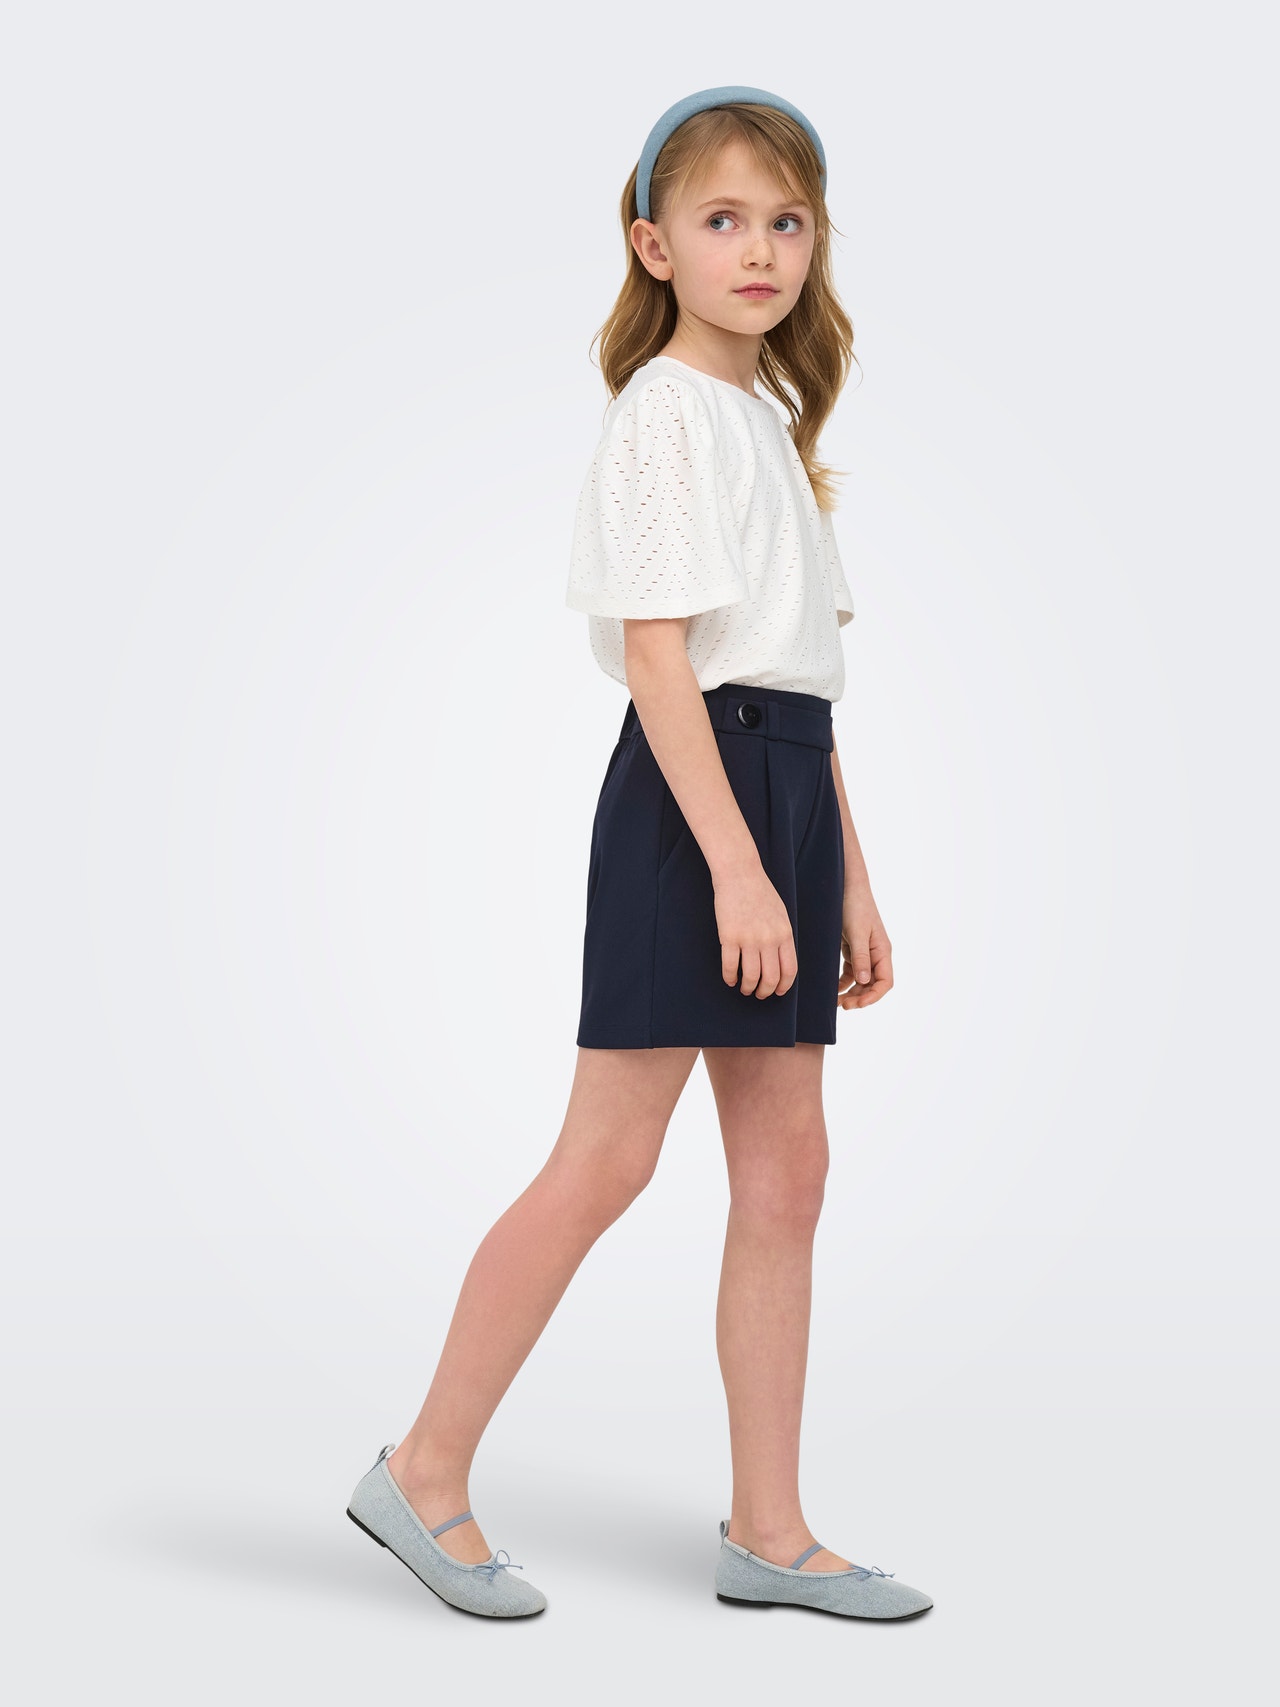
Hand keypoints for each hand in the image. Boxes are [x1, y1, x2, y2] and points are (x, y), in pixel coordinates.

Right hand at [712, 864, 797, 998]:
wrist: (740, 874)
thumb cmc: (760, 892)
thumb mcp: (781, 914)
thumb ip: (782, 937)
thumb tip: (780, 961)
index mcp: (784, 934)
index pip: (789, 970)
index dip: (783, 986)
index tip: (777, 992)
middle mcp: (769, 939)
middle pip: (770, 978)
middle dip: (764, 991)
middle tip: (759, 994)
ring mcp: (749, 938)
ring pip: (751, 976)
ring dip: (747, 988)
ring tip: (744, 989)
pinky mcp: (729, 937)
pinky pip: (730, 966)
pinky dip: (730, 978)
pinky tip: (730, 979)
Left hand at [838, 890, 892, 1008]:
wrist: (847, 886)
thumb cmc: (855, 906)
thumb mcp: (857, 932)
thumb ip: (861, 957)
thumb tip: (865, 981)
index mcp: (882, 951)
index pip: (885, 982)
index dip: (873, 996)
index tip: (857, 1004)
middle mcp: (876, 954)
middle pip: (873, 985)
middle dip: (860, 997)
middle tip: (842, 1006)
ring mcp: (865, 952)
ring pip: (861, 981)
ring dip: (851, 993)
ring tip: (836, 1001)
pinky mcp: (853, 949)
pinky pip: (851, 972)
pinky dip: (843, 982)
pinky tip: (832, 989)